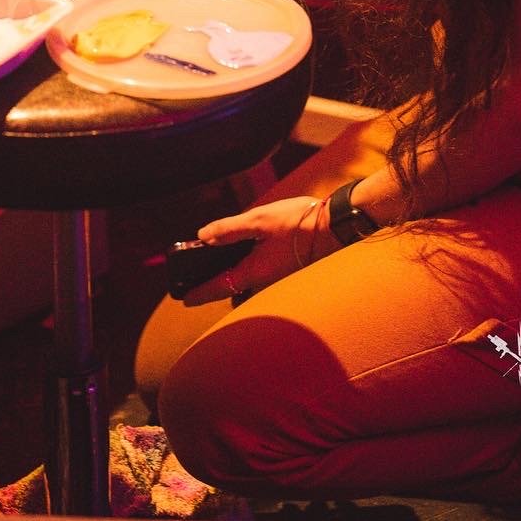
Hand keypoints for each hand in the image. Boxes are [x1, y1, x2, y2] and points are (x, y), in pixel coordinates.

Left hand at [181, 196, 329, 306]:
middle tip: (202, 280)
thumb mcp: (259, 220)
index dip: (200, 293)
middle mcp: (267, 283)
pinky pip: (264, 282)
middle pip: (235, 291)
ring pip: (251, 288)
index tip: (184, 299)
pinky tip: (255, 255)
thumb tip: (204, 236)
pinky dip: (253, 274)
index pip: (220, 287)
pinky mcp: (290, 275)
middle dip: (219, 287)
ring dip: (237, 281)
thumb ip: (230, 229)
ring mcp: (280, 281)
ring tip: (227, 265)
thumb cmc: (300, 222)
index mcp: (255, 272)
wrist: (336, 226)